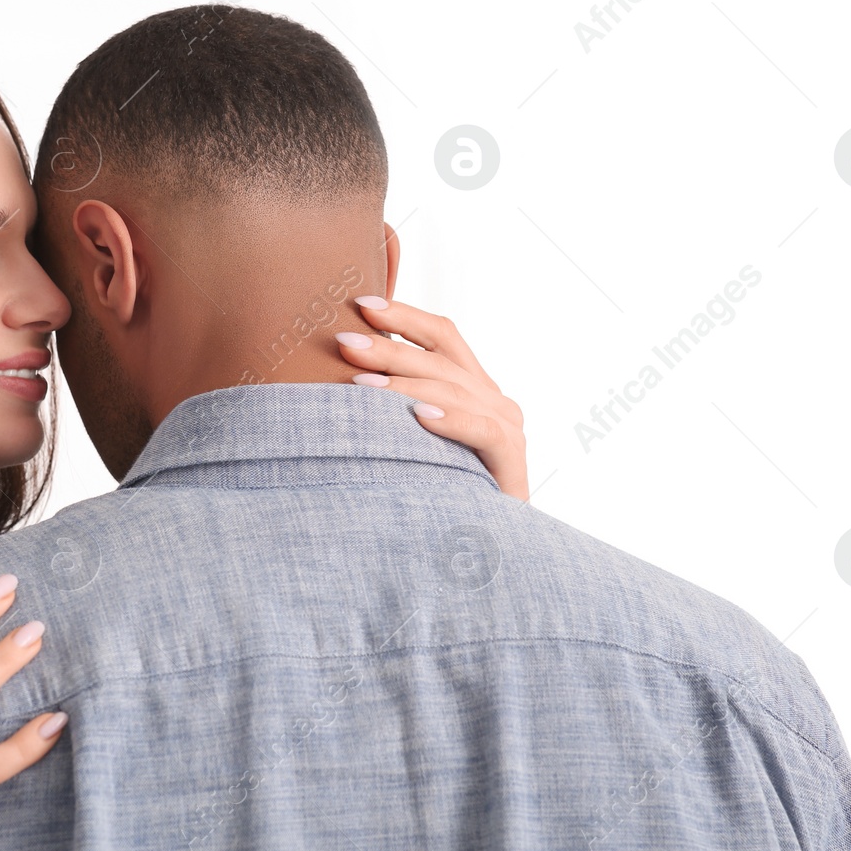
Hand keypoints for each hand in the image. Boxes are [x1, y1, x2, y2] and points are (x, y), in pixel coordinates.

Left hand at [335, 297, 528, 500]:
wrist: (487, 546)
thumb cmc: (437, 492)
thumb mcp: (411, 439)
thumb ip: (392, 407)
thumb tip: (337, 375)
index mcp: (472, 387)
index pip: (442, 337)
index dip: (404, 317)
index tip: (361, 304)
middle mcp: (494, 400)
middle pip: (440, 360)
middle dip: (389, 348)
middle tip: (344, 342)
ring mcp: (507, 427)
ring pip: (454, 391)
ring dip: (405, 385)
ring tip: (361, 384)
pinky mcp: (513, 461)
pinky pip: (482, 432)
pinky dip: (450, 421)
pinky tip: (418, 417)